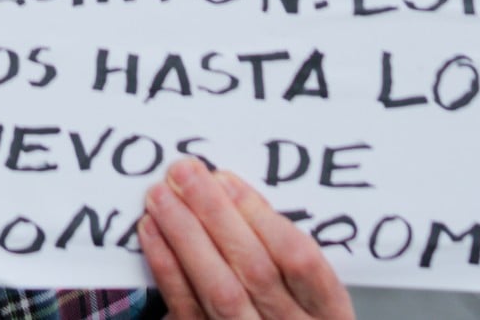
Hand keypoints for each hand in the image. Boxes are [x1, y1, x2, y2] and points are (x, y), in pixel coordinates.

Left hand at [139, 159, 353, 319]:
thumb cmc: (287, 314)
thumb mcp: (307, 291)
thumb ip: (277, 248)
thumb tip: (228, 192)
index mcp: (327, 312)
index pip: (301, 260)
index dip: (261, 217)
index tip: (226, 180)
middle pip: (255, 269)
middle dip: (215, 214)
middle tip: (184, 173)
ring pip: (220, 289)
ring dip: (186, 235)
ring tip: (161, 195)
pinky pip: (186, 308)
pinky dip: (167, 267)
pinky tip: (152, 232)